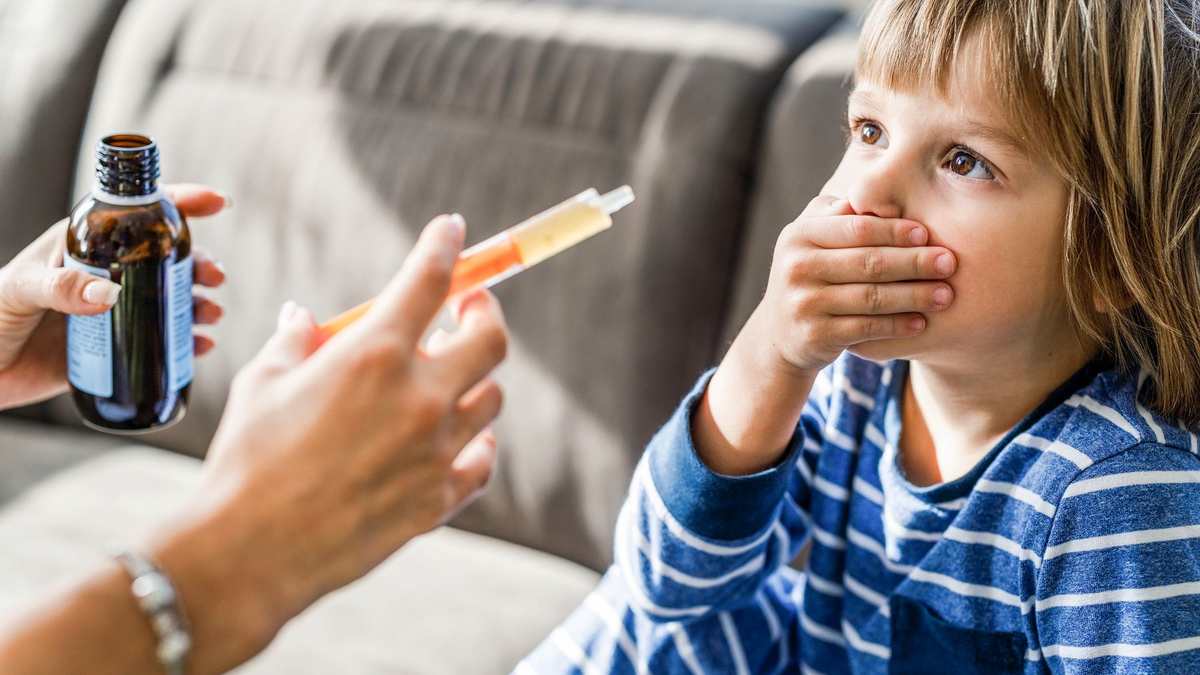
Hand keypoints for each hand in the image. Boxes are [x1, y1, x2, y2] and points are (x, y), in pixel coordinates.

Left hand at [0, 184, 229, 409]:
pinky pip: (161, 343)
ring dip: (198, 303)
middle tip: (213, 277)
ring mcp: (114, 312)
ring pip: (169, 300)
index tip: (216, 203)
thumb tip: (111, 294)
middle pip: (165, 260)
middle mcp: (107, 275)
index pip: (137, 214)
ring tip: (209, 315)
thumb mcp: (18, 291)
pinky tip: (200, 345)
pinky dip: (187, 342)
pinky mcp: (117, 348)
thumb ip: (60, 288)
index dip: (180, 202)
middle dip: (198, 263)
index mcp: (85, 245)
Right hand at [149, 214, 507, 673]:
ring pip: (491, 399)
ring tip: (447, 378)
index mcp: (374, 354)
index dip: (446, 247)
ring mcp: (436, 451)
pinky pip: (481, 461)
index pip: (430, 279)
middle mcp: (419, 397)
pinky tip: (463, 439)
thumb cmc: (247, 461)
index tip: (452, 230)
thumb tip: (304, 318)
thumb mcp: (264, 383)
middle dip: (483, 312)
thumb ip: (296, 340)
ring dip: (473, 381)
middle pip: (489, 338)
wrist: (250, 552)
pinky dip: (477, 445)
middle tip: (467, 309)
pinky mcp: (438, 498)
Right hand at [748, 195, 955, 375]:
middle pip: (868, 262)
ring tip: (945, 295)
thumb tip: (881, 190)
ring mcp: (804, 303)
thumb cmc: (811, 274)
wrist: (780, 332)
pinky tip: (921, 322)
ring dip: (914, 296)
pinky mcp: (815, 335)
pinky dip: (897, 325)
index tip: (927, 233)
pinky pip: (866, 328)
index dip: (895, 230)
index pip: (856, 228)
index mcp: (799, 235)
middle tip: (949, 262)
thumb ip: (839, 215)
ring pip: (871, 297)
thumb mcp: (813, 239)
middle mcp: (796, 268)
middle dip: (914, 262)